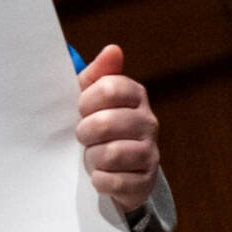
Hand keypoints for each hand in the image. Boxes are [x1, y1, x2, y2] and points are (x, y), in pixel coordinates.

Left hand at [76, 44, 159, 212]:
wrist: (121, 173)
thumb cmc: (102, 129)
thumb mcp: (94, 100)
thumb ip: (98, 74)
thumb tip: (112, 50)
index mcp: (136, 96)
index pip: (109, 87)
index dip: (86, 101)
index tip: (81, 109)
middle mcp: (149, 122)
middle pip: (105, 123)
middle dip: (85, 132)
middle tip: (83, 136)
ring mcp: (150, 152)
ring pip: (111, 154)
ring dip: (92, 158)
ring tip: (93, 156)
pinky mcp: (145, 181)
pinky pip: (114, 181)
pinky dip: (100, 181)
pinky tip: (101, 176)